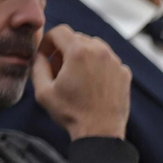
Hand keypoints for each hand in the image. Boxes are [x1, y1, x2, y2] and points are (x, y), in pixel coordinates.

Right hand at [32, 25, 130, 140]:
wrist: (100, 131)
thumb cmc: (71, 113)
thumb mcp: (43, 90)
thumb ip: (37, 66)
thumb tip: (40, 54)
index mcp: (79, 52)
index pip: (60, 31)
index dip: (48, 41)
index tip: (45, 56)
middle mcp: (101, 51)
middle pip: (77, 38)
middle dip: (64, 50)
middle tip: (58, 71)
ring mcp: (116, 61)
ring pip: (94, 47)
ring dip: (81, 56)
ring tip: (75, 78)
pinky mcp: (125, 72)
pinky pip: (107, 61)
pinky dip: (97, 67)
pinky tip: (92, 85)